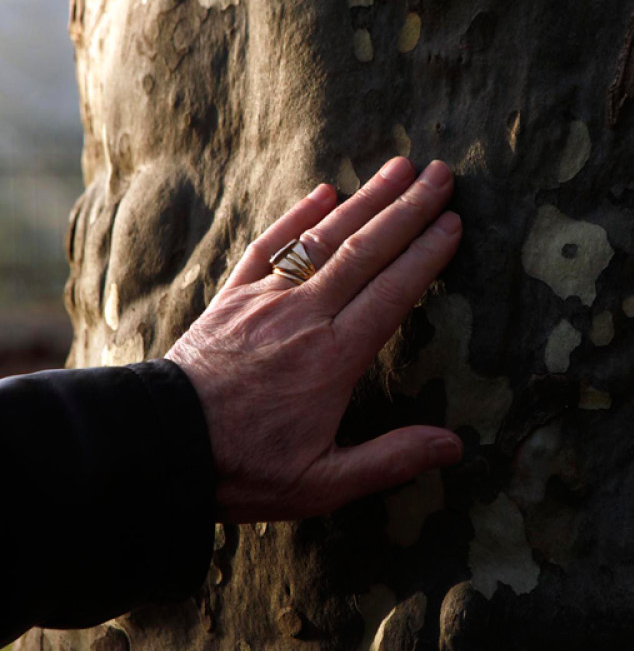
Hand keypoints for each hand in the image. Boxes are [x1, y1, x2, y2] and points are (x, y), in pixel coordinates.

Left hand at [167, 157, 462, 522]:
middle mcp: (305, 316)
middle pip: (366, 251)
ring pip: (324, 238)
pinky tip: (324, 192)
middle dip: (407, 209)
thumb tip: (455, 446)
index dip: (426, 254)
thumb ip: (391, 460)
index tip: (453, 222)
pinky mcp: (233, 298)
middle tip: (442, 174)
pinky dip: (298, 216)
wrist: (160, 445)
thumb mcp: (323, 483)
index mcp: (335, 357)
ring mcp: (266, 301)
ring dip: (365, 199)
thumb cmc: (245, 468)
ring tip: (400, 167)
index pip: (393, 292)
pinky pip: (270, 246)